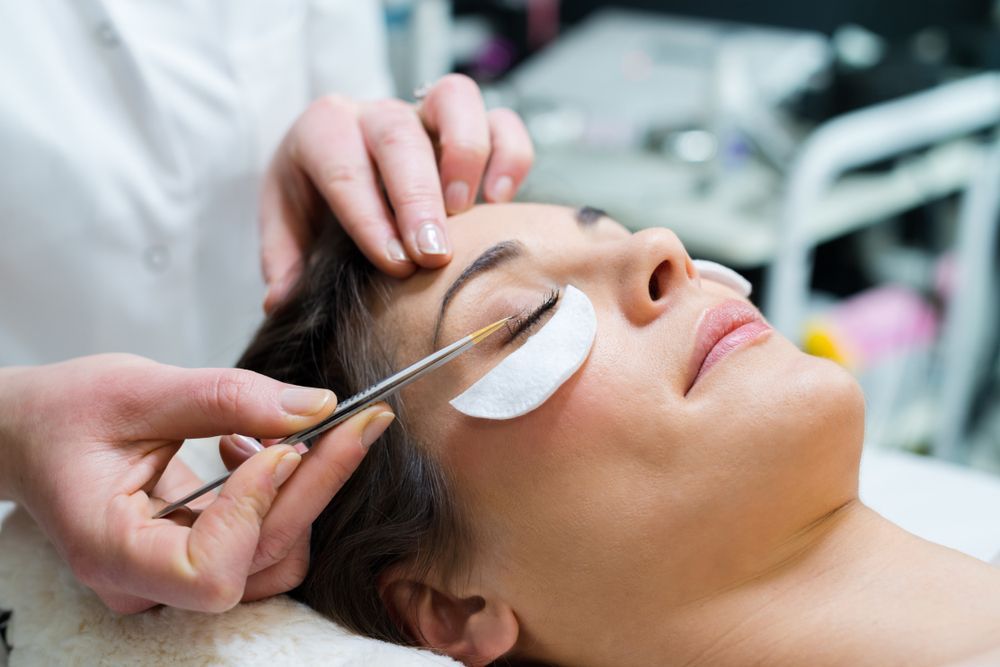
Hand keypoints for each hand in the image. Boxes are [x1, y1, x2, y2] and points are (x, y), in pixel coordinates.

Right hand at [0, 354, 393, 613]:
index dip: (255, 511)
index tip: (280, 445)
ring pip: (273, 559)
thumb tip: (318, 406)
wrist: (31, 435)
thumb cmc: (63, 413)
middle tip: (361, 420)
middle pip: (260, 558)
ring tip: (278, 436)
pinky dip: (282, 496)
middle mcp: (144, 583)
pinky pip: (263, 545)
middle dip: (317, 485)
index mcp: (109, 551)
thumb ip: (226, 397)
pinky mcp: (197, 559)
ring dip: (303, 492)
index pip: (208, 570)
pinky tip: (257, 450)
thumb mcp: (135, 388)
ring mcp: (172, 579)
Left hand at [260, 73, 533, 310]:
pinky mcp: (469, 125)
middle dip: (419, 199)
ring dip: (465, 156)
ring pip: (455, 99)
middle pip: (399, 136)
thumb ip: (283, 260)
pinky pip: (501, 121)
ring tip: (467, 213)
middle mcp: (376, 114)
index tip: (394, 264)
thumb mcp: (286, 224)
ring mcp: (425, 113)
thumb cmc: (315, 198)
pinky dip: (509, 155)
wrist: (339, 164)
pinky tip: (500, 201)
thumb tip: (281, 299)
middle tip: (432, 255)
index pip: (344, 167)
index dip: (370, 217)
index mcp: (323, 131)